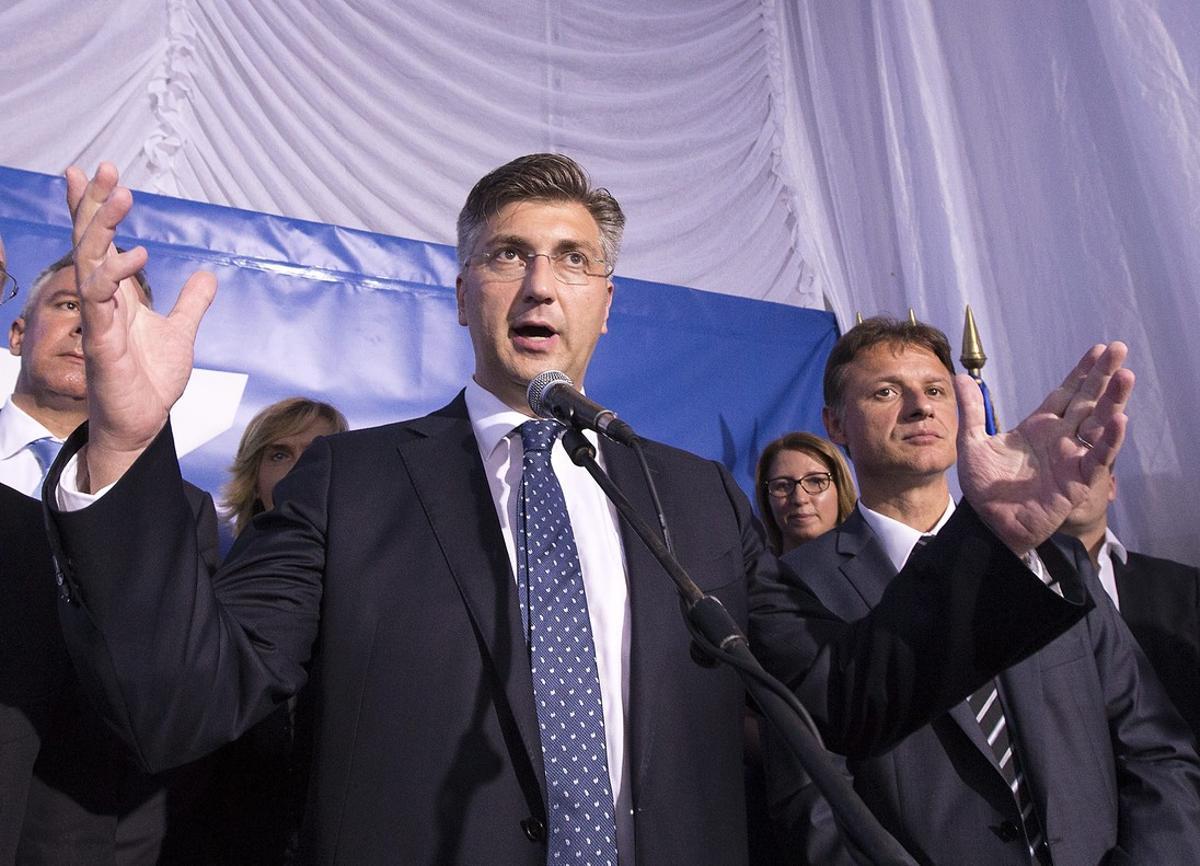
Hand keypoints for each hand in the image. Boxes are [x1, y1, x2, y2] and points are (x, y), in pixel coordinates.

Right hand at [68, 162, 216, 490]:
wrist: (145, 421)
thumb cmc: (151, 380)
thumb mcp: (180, 331)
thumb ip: (191, 302)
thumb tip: (208, 276)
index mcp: (117, 294)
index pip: (99, 240)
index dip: (93, 207)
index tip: (93, 171)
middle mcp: (101, 300)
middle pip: (90, 240)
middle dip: (94, 203)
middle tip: (106, 168)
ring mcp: (98, 319)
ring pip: (88, 262)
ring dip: (102, 227)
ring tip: (121, 196)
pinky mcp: (100, 342)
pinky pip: (97, 301)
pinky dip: (111, 276)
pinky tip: (131, 256)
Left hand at [956, 342, 1132, 554]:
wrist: (990, 523)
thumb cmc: (985, 487)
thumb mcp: (973, 443)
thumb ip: (973, 411)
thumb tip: (963, 378)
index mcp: (1038, 427)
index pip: (1065, 393)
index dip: (1081, 372)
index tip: (1098, 349)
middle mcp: (1059, 438)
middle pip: (1086, 400)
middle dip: (1103, 376)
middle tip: (1120, 348)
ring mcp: (1071, 457)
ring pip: (1098, 423)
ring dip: (1112, 400)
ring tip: (1125, 376)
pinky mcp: (1077, 479)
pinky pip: (1097, 457)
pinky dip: (1108, 439)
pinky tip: (1119, 419)